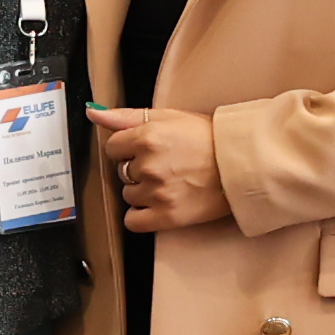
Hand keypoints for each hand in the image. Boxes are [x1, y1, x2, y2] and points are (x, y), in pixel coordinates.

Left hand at [89, 105, 229, 232]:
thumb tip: (92, 113)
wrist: (242, 165)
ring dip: (143, 191)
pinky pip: (133, 221)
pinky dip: (142, 215)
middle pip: (121, 172)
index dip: (129, 148)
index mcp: (147, 137)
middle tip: (166, 165)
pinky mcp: (167, 216)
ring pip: (129, 195)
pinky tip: (159, 204)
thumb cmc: (209, 138)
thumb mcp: (168, 116)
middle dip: (138, 169)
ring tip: (169, 183)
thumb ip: (126, 116)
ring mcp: (157, 193)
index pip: (112, 147)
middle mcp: (149, 166)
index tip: (149, 149)